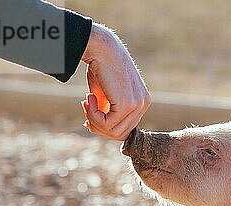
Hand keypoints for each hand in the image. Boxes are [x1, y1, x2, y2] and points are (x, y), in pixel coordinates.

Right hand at [81, 23, 150, 139]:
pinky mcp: (128, 104)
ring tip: (87, 102)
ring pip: (113, 132)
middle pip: (120, 134)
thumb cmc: (100, 66)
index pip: (126, 129)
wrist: (100, 47)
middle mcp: (144, 104)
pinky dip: (93, 115)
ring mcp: (138, 105)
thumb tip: (99, 128)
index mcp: (142, 101)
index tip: (89, 117)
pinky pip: (107, 124)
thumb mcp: (105, 94)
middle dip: (98, 126)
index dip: (105, 128)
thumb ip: (108, 110)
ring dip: (94, 121)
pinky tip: (90, 97)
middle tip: (86, 108)